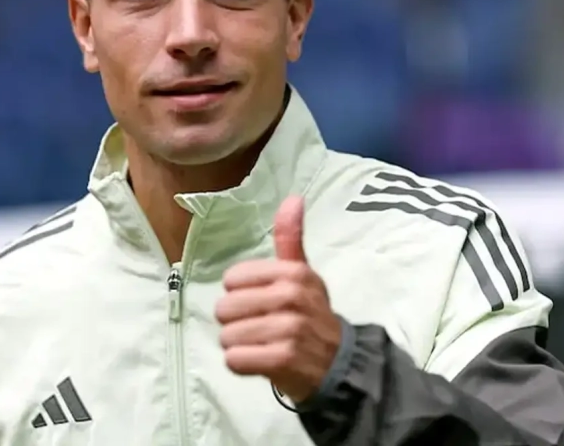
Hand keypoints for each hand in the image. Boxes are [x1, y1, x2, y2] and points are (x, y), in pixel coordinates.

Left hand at [215, 196, 342, 403]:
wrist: (339, 363)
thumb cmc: (311, 315)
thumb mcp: (302, 274)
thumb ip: (291, 237)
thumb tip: (293, 197)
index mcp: (293, 272)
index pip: (231, 279)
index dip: (240, 294)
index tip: (262, 302)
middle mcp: (291, 297)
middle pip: (225, 308)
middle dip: (236, 322)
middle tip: (261, 328)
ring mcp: (288, 329)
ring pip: (227, 335)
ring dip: (239, 345)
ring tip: (262, 345)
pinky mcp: (282, 360)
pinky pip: (235, 359)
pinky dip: (242, 365)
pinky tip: (260, 362)